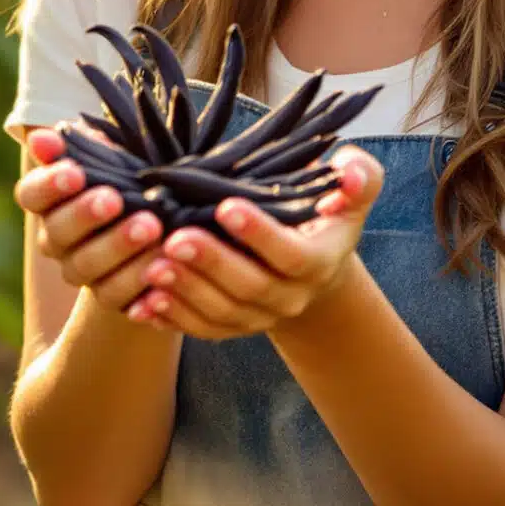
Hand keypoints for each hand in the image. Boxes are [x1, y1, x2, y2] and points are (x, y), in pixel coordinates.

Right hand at [15, 127, 166, 313]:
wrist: (163, 222)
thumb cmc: (130, 177)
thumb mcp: (111, 156)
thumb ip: (77, 146)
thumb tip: (41, 138)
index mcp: (48, 202)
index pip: (31, 194)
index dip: (49, 185)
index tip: (75, 173)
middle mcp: (55, 239)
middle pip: (58, 232)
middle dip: (86, 215)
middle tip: (116, 199)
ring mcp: (79, 272)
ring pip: (86, 266)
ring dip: (117, 247)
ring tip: (151, 227)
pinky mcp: (108, 296)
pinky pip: (116, 294)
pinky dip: (138, 279)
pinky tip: (161, 262)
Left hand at [126, 145, 383, 339]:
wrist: (312, 265)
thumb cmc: (326, 213)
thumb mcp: (351, 191)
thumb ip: (360, 176)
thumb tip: (351, 175)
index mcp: (320, 262)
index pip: (291, 255)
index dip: (259, 234)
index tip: (225, 206)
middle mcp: (292, 297)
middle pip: (250, 287)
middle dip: (211, 263)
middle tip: (174, 238)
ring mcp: (261, 317)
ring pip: (223, 313)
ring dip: (186, 292)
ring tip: (152, 267)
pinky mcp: (233, 327)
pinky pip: (203, 330)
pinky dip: (174, 320)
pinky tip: (144, 304)